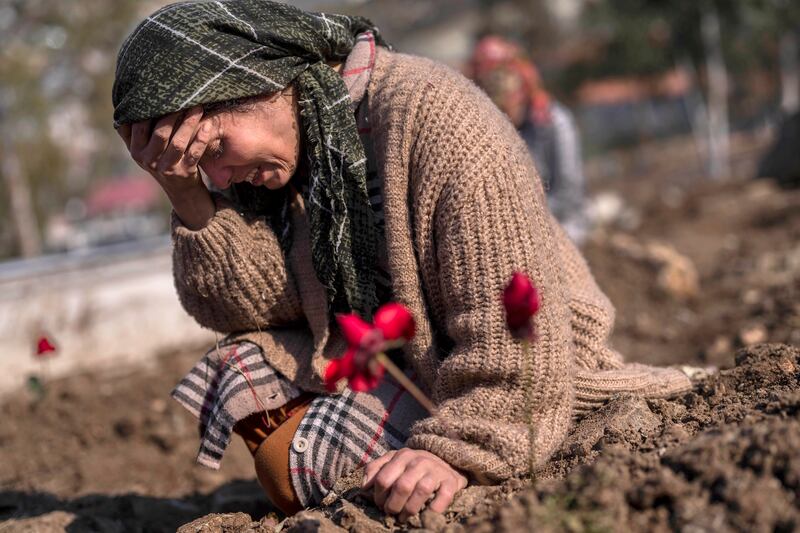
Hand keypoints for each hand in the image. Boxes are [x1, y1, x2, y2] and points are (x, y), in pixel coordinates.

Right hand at [117, 106, 214, 229]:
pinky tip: (207, 126)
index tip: (162, 93)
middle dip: (173, 114)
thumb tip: (124, 104)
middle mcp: (149, 161)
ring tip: (197, 107)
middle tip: (184, 97)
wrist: (180, 191)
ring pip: (178, 142)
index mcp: (136, 151)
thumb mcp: (142, 150)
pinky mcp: (185, 173)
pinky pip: (194, 153)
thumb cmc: (161, 161)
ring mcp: (167, 168)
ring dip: (189, 123)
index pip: (139, 126)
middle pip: (160, 133)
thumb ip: (132, 132)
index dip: (150, 109)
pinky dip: (201, 139)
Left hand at [362, 448, 467, 521]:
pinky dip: (434, 510)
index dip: (378, 497)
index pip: (383, 479)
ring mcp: (436, 470)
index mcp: (402, 456)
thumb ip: (375, 469)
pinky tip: (425, 516)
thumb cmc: (413, 466)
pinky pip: (443, 498)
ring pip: (421, 491)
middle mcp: (419, 461)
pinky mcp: (451, 482)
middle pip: (402, 486)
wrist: (446, 460)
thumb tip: (364, 487)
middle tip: (391, 513)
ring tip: (404, 518)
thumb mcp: (393, 461)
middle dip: (393, 506)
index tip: (380, 505)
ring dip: (410, 510)